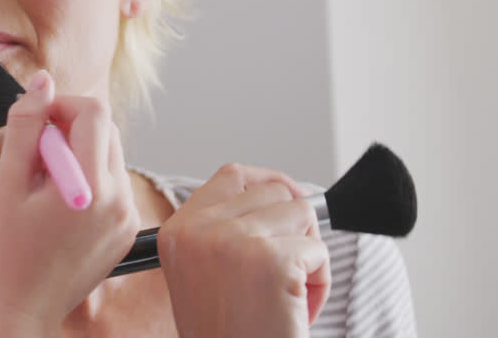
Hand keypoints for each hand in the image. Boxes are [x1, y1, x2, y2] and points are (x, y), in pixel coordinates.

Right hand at [0, 72, 139, 335]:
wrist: (24, 307)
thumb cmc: (8, 249)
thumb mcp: (7, 183)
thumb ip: (25, 126)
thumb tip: (42, 81)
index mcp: (91, 186)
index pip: (94, 112)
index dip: (62, 104)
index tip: (36, 121)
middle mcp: (120, 199)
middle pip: (105, 130)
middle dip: (69, 129)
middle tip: (34, 157)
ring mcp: (128, 216)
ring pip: (110, 154)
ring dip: (79, 153)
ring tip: (45, 185)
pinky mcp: (127, 228)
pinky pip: (113, 183)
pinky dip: (89, 178)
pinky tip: (60, 204)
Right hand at [158, 163, 331, 337]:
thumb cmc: (228, 334)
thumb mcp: (205, 274)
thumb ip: (227, 230)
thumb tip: (285, 191)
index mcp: (177, 232)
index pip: (232, 175)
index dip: (269, 183)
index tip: (290, 200)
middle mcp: (199, 231)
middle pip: (275, 192)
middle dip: (295, 229)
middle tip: (286, 274)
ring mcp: (234, 243)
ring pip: (302, 214)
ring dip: (309, 255)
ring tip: (290, 295)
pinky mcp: (271, 262)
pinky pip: (318, 250)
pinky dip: (320, 282)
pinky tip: (297, 309)